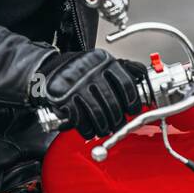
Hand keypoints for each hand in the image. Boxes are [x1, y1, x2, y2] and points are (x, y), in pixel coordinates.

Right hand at [29, 50, 147, 139]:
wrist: (50, 68)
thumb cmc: (80, 69)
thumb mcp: (102, 61)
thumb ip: (123, 67)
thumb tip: (143, 76)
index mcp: (104, 61)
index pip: (126, 84)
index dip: (133, 101)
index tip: (133, 110)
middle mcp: (91, 72)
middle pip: (113, 103)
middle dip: (118, 119)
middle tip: (119, 124)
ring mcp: (76, 86)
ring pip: (98, 114)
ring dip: (104, 127)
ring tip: (105, 129)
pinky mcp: (63, 99)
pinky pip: (81, 120)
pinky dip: (88, 130)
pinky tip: (91, 130)